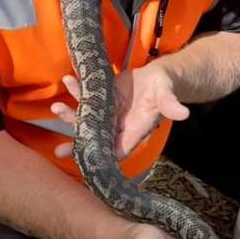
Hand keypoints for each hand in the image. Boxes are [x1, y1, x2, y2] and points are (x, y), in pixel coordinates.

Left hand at [50, 65, 189, 159]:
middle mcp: (118, 125)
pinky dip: (77, 90)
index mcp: (134, 130)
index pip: (118, 149)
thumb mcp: (167, 95)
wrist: (159, 77)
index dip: (103, 156)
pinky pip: (86, 97)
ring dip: (71, 116)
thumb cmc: (165, 88)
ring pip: (86, 119)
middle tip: (59, 151)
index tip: (87, 161)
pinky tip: (68, 80)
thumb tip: (184, 113)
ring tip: (55, 107)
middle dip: (77, 144)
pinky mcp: (103, 98)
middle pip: (96, 138)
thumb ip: (171, 105)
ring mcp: (108, 112)